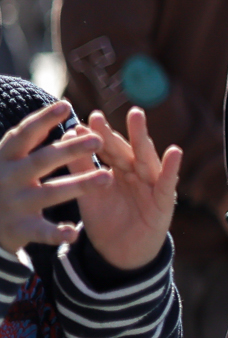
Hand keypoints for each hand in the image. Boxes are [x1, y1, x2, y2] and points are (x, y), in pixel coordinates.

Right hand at [0, 100, 110, 256]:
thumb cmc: (2, 182)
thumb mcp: (9, 159)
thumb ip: (31, 139)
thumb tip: (64, 105)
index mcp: (5, 158)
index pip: (24, 135)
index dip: (43, 119)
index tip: (66, 105)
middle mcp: (8, 178)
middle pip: (41, 161)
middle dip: (69, 150)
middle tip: (98, 140)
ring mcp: (13, 204)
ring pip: (49, 193)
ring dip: (79, 184)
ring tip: (107, 177)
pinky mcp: (18, 229)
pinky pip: (41, 231)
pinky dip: (57, 232)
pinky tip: (75, 231)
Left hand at [74, 109, 181, 269]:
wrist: (119, 254)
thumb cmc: (106, 221)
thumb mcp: (90, 194)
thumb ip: (81, 168)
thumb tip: (69, 136)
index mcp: (118, 170)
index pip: (110, 149)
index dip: (101, 134)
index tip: (90, 118)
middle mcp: (136, 173)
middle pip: (129, 149)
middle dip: (125, 129)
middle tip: (122, 110)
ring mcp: (151, 185)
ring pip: (147, 159)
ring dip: (143, 139)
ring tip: (139, 119)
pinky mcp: (164, 202)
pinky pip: (168, 183)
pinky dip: (171, 168)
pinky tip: (174, 152)